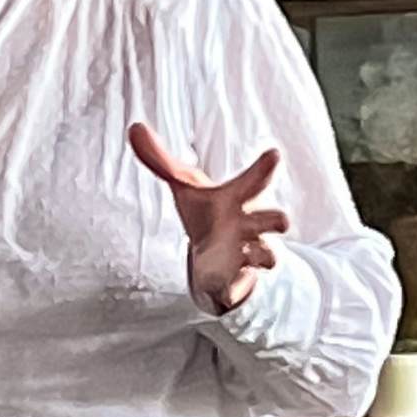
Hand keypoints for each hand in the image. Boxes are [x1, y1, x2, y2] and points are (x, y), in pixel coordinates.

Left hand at [129, 123, 285, 314]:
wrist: (216, 256)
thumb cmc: (207, 214)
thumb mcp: (185, 186)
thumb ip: (162, 160)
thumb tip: (134, 126)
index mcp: (238, 199)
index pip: (256, 180)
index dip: (265, 167)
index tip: (274, 153)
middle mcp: (250, 225)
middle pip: (273, 220)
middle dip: (278, 219)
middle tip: (282, 220)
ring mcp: (247, 254)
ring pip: (267, 255)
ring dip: (264, 255)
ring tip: (258, 254)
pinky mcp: (236, 279)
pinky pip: (239, 286)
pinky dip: (235, 287)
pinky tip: (227, 290)